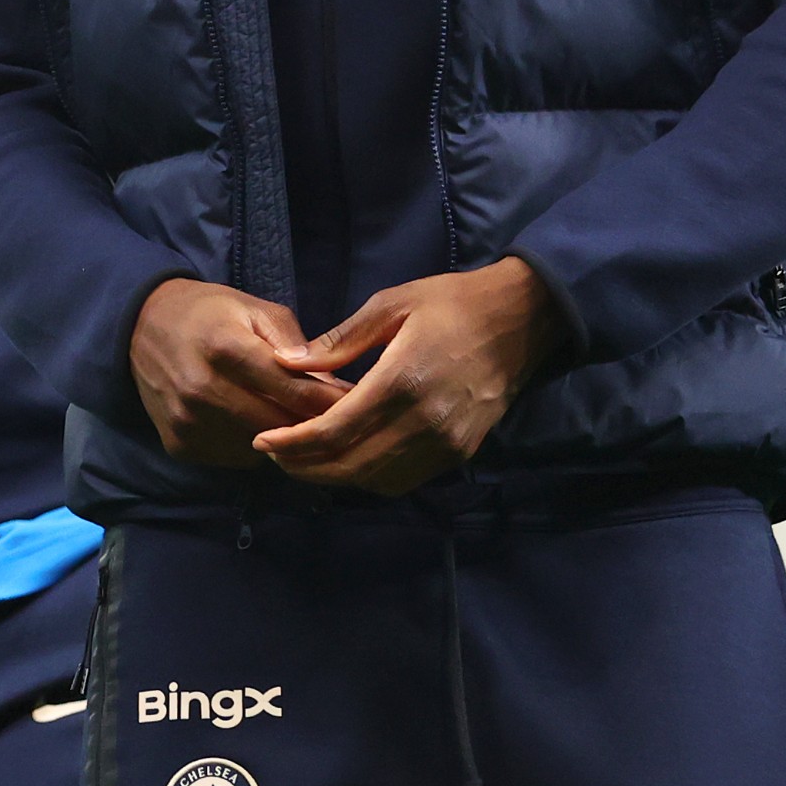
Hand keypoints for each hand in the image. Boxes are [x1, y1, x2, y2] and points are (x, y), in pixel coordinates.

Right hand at [129, 277, 345, 468]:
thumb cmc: (209, 313)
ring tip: (294, 419)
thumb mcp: (256, 310)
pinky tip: (253, 423)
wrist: (140, 327)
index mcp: (225, 348)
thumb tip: (334, 389)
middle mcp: (202, 389)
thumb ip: (297, 346)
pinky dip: (253, 447)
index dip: (333, 401)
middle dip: (314, 424)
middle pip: (281, 426)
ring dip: (285, 439)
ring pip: (262, 449)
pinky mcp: (180, 444)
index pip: (295, 391)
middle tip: (338, 417)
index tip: (360, 402)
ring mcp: (188, 422)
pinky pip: (236, 458)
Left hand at [252, 259, 565, 495]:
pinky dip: (370, 479)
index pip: (335, 431)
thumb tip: (284, 362)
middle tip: (273, 456)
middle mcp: (426, 422)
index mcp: (403, 382)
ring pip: (378, 481)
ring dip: (335, 478)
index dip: (293, 444)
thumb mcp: (389, 306)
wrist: (524, 319)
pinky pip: (406, 480)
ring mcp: (448, 443)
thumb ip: (337, 341)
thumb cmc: (451, 304)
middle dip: (304, 467)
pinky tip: (347, 461)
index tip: (261, 441)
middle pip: (352, 466)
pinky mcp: (461, 452)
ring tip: (302, 461)